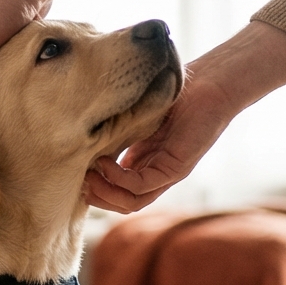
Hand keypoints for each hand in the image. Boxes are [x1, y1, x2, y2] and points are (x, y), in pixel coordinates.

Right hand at [86, 21, 285, 212]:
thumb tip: (79, 137)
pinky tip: (103, 164)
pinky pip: (142, 186)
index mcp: (145, 161)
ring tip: (87, 177)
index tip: (73, 174)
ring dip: (105, 194)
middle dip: (96, 197)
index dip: (93, 187)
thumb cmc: (176, 91)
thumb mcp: (134, 113)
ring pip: (131, 202)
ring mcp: (167, 173)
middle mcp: (156, 172)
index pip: (116, 189)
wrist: (213, 81)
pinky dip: (119, 180)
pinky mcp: (176, 168)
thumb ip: (114, 129)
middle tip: (75, 182)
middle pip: (121, 203)